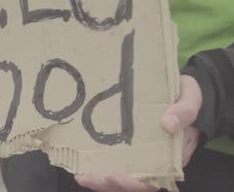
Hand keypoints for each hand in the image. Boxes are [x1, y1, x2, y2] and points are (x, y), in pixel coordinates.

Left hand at [75, 75, 201, 191]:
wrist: (180, 91)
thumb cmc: (185, 96)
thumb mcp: (190, 97)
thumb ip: (186, 110)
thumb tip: (168, 124)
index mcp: (174, 152)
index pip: (156, 176)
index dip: (136, 182)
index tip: (117, 176)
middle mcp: (158, 159)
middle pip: (136, 183)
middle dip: (112, 184)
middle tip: (92, 177)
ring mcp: (143, 154)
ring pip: (123, 177)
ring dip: (103, 181)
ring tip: (84, 177)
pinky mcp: (130, 146)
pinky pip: (115, 163)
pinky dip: (99, 169)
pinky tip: (83, 168)